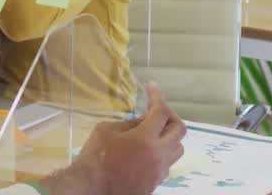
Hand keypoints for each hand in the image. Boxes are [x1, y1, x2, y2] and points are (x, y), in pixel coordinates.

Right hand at [46, 83, 185, 194]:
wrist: (92, 189)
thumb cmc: (95, 157)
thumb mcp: (106, 130)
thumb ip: (129, 123)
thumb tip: (143, 121)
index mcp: (146, 139)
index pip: (161, 111)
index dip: (157, 96)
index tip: (152, 87)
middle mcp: (159, 154)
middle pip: (179, 129)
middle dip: (169, 115)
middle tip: (156, 110)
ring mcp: (160, 171)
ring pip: (178, 148)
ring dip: (169, 136)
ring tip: (155, 131)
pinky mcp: (156, 182)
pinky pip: (168, 163)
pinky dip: (162, 152)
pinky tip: (148, 150)